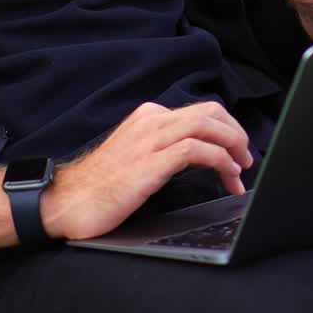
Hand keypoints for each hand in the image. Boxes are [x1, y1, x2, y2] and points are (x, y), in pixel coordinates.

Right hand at [40, 101, 253, 239]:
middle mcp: (152, 121)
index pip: (200, 111)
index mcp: (148, 117)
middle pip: (210, 112)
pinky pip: (198, 149)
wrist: (65, 201)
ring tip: (241, 170)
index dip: (226, 129)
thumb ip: (161, 148)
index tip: (236, 152)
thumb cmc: (99, 187)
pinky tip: (226, 175)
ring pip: (208, 125)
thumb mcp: (136, 156)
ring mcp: (151, 138)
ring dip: (234, 146)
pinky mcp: (152, 161)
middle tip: (246, 159)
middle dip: (236, 134)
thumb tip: (196, 156)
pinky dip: (221, 160)